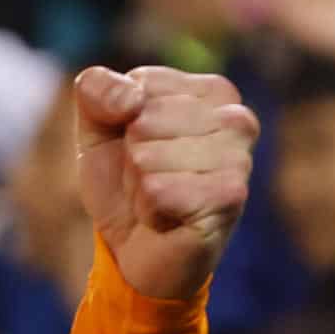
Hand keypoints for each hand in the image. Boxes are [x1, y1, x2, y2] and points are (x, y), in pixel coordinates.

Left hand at [74, 66, 258, 300]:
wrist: (134, 250)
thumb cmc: (124, 181)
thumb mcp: (96, 127)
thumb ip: (97, 91)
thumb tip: (131, 98)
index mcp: (210, 91)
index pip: (139, 83)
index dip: (118, 120)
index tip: (136, 144)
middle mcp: (236, 119)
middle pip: (142, 121)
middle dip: (129, 157)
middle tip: (147, 179)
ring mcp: (239, 159)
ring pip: (146, 157)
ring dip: (138, 186)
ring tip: (158, 198)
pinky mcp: (229, 198)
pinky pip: (157, 191)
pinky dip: (148, 209)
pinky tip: (167, 218)